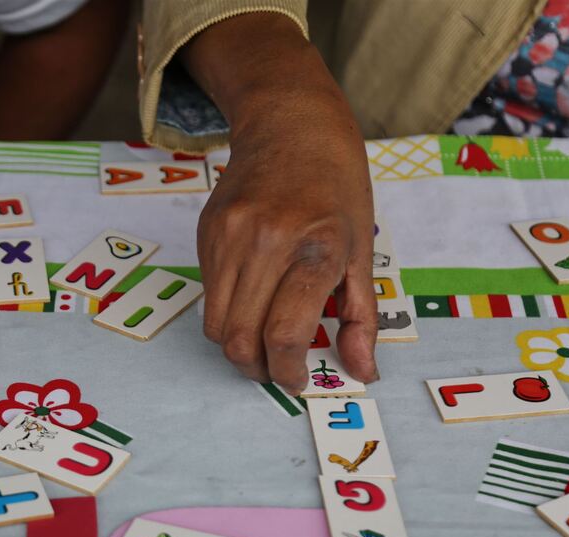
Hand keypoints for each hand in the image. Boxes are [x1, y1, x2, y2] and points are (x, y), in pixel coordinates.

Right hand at [185, 13, 377, 393]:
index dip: (289, 370)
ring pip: (216, 325)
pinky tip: (251, 297)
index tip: (297, 378)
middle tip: (276, 369)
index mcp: (315, 248)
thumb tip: (362, 371)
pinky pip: (207, 295)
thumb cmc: (336, 188)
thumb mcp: (361, 250)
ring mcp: (229, 236)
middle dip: (258, 369)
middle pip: (240, 339)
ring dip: (237, 346)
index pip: (285, 334)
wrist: (291, 126)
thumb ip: (360, 316)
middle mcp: (265, 242)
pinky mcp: (206, 233)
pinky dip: (227, 312)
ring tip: (261, 342)